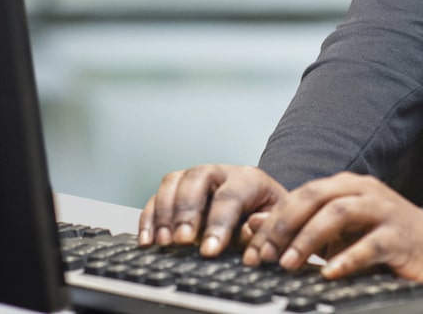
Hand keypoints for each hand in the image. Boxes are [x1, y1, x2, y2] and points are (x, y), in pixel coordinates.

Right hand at [139, 164, 287, 255]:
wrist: (260, 209)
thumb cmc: (266, 218)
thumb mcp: (275, 223)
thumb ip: (264, 227)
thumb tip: (252, 226)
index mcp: (250, 179)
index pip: (231, 195)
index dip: (219, 223)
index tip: (209, 250)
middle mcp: (221, 172)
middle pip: (197, 177)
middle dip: (187, 210)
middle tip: (182, 240)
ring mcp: (196, 179)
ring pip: (173, 181)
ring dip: (164, 213)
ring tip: (164, 242)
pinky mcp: (177, 191)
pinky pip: (156, 196)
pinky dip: (149, 218)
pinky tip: (147, 240)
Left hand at [241, 172, 422, 285]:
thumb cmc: (387, 238)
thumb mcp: (343, 232)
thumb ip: (306, 228)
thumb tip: (256, 228)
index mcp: (347, 185)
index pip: (302, 194)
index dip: (274, 218)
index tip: (253, 246)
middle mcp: (364, 191)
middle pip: (316, 197)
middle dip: (285, 225)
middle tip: (265, 255)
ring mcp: (384, 211)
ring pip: (339, 213)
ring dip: (309, 238)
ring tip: (289, 264)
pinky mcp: (400, 236)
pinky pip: (371, 244)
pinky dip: (347, 258)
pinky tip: (330, 273)